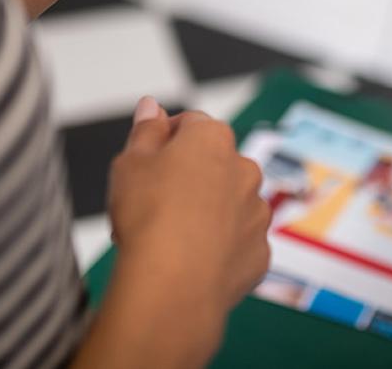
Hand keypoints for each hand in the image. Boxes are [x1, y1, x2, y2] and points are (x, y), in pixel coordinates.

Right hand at [108, 98, 270, 318]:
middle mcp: (245, 169)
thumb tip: (151, 105)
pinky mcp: (260, 253)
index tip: (146, 161)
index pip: (190, 124)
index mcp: (213, 138)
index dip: (165, 140)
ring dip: (207, 212)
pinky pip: (238, 244)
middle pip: (213, 164)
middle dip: (188, 177)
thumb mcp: (130, 162)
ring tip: (169, 237)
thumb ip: (145, 129)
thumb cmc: (147, 217)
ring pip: (229, 204)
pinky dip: (220, 249)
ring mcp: (257, 212)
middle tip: (152, 202)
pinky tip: (190, 261)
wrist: (171, 286)